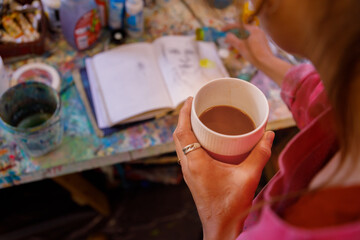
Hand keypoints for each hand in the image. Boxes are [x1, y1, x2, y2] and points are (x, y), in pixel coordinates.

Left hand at [173, 97, 274, 239]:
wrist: (221, 227)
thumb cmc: (231, 205)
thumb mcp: (249, 177)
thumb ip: (260, 154)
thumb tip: (269, 134)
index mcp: (196, 162)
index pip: (182, 131)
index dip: (183, 113)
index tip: (190, 99)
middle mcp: (188, 166)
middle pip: (178, 136)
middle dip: (183, 118)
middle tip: (194, 106)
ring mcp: (188, 173)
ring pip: (180, 145)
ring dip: (184, 130)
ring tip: (197, 119)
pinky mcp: (193, 178)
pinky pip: (186, 153)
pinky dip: (189, 141)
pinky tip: (203, 141)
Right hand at [224, 24, 292, 85]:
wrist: (267, 63)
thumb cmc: (254, 54)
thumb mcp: (240, 46)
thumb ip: (232, 39)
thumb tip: (227, 35)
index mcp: (254, 29)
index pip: (239, 25)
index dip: (228, 27)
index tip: (222, 30)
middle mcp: (257, 32)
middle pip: (242, 33)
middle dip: (232, 39)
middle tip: (225, 42)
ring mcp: (260, 39)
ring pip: (245, 40)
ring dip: (236, 45)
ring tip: (230, 50)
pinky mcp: (260, 46)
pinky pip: (249, 45)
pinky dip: (243, 49)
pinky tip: (238, 56)